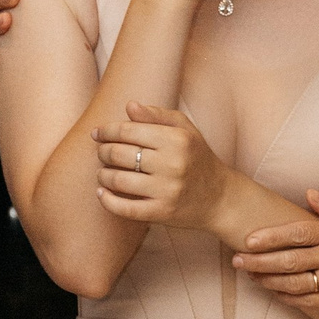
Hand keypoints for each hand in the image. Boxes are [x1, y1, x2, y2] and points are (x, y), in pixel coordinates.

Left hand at [94, 102, 229, 230]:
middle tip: (101, 153)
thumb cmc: (198, 158)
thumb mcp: (184, 130)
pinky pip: (125, 208)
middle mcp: (173, 163)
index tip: (97, 133)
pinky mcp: (162, 212)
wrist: (220, 198)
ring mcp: (167, 190)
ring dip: (102, 175)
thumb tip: (129, 105)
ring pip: (118, 180)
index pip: (128, 130)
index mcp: (176, 139)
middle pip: (119, 154)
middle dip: (103, 152)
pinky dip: (107, 201)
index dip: (107, 131)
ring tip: (103, 173)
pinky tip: (102, 194)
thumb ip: (157, 115)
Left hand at [233, 191, 318, 318]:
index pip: (297, 233)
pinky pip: (311, 302)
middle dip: (259, 261)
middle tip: (236, 261)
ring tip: (251, 277)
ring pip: (295, 284)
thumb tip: (308, 195)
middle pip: (289, 261)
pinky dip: (290, 298)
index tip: (248, 239)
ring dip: (269, 281)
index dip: (269, 237)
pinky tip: (276, 294)